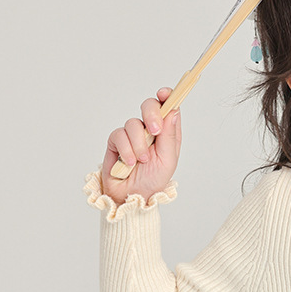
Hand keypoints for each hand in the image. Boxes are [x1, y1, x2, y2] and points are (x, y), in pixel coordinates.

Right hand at [100, 87, 182, 204]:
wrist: (132, 197)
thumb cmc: (153, 181)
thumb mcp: (167, 160)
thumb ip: (170, 136)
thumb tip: (174, 111)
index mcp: (167, 133)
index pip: (168, 107)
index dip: (167, 97)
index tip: (164, 94)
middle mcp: (150, 130)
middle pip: (149, 106)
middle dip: (152, 114)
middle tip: (155, 130)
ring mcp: (132, 134)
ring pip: (133, 123)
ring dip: (138, 144)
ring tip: (141, 161)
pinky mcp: (116, 141)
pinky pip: (119, 135)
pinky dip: (126, 149)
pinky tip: (129, 163)